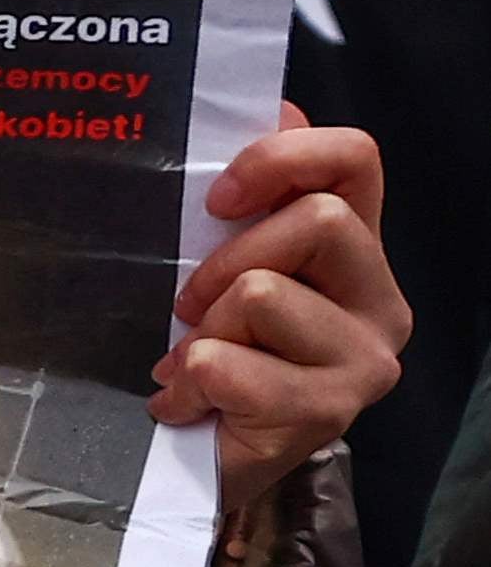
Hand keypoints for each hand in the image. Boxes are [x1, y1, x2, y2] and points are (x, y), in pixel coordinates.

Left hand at [165, 115, 401, 491]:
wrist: (200, 465)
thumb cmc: (211, 356)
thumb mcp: (219, 269)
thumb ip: (246, 201)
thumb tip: (272, 102)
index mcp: (357, 250)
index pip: (356, 159)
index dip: (284, 158)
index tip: (218, 198)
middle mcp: (380, 300)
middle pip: (320, 220)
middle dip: (229, 258)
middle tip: (190, 306)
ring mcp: (364, 359)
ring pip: (264, 292)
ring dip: (205, 330)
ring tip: (196, 365)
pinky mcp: (330, 412)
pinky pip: (230, 363)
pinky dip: (187, 383)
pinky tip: (187, 404)